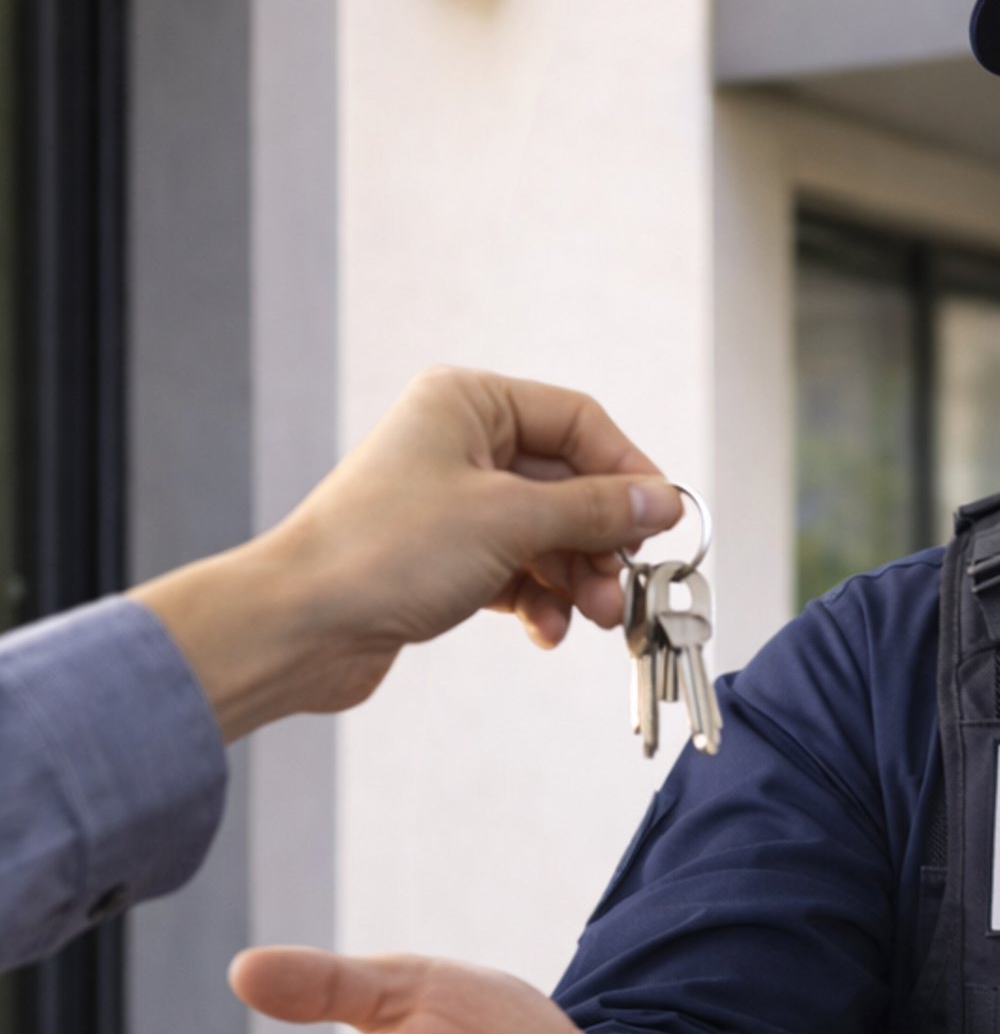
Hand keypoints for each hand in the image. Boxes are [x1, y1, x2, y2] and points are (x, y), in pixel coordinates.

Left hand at [135, 365, 682, 737]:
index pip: (578, 422)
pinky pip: (516, 571)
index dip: (628, 472)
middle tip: (624, 589)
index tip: (663, 523)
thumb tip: (661, 501)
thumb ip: (595, 510)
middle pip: (568, 483)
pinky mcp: (443, 558)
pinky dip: (538, 600)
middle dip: (601, 541)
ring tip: (590, 617)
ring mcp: (451, 503)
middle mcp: (459, 444)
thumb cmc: (381, 553)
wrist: (300, 626)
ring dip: (575, 578)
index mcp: (468, 403)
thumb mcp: (509, 521)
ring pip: (546, 534)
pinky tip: (545, 629)